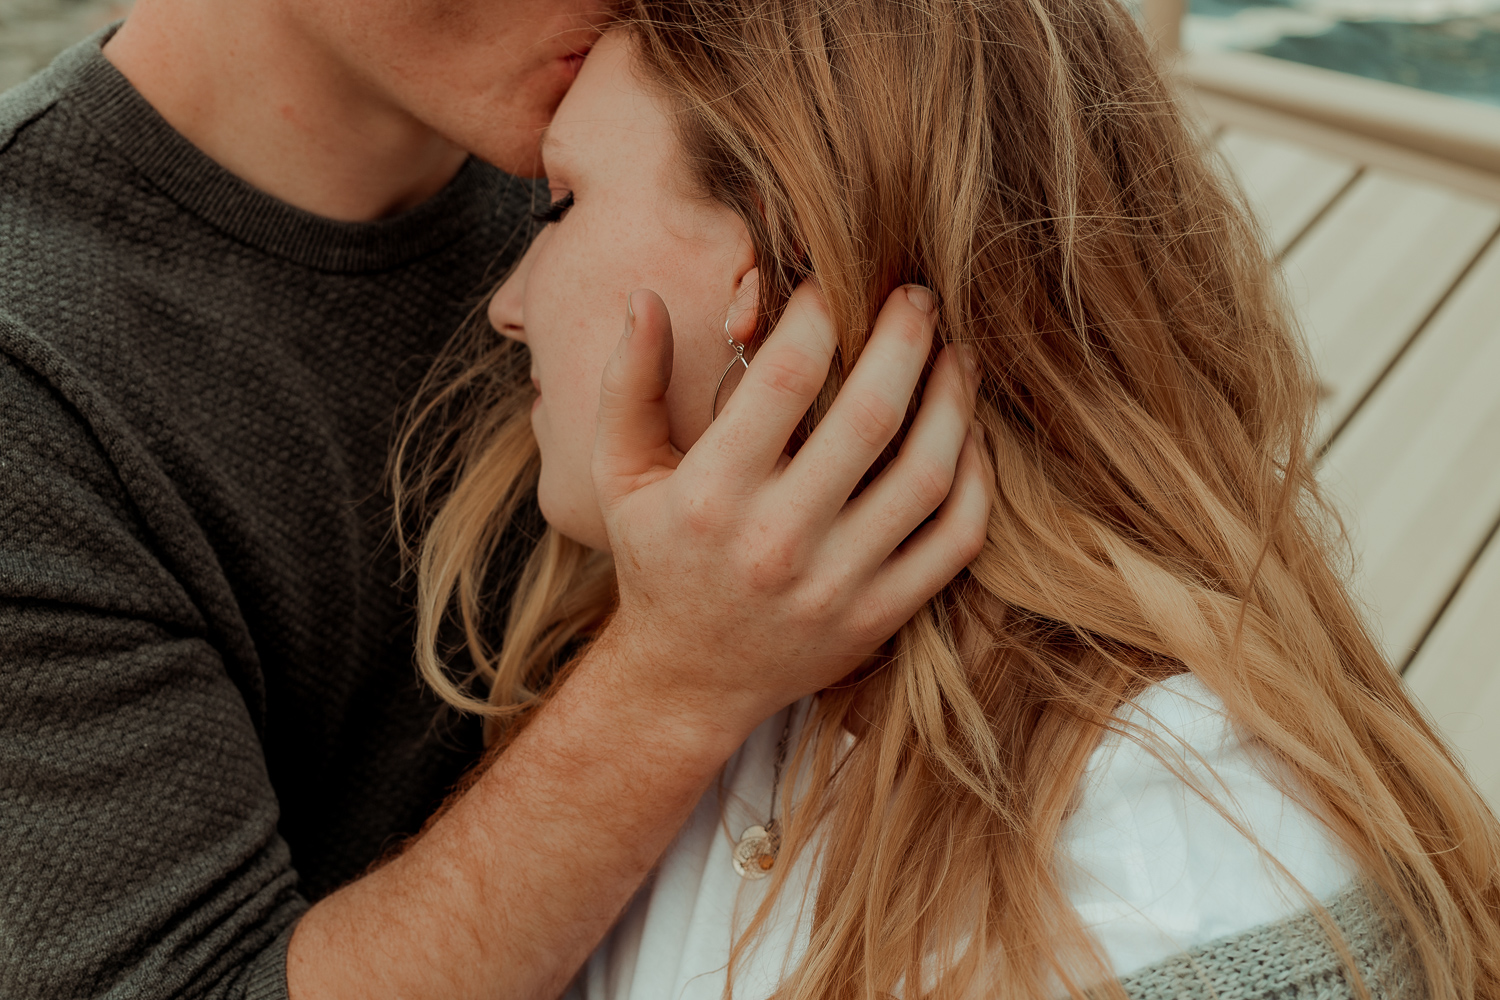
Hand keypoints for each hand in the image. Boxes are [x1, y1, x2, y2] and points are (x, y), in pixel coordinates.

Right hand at [590, 282, 990, 748]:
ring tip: (955, 355)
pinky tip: (967, 436)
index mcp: (713, 494)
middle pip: (870, 416)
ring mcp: (838, 584)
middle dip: (905, 339)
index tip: (828, 285)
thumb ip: (630, 385)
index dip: (818, 315)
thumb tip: (647, 298)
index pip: (785, 379)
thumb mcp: (620, 474)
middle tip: (918, 299)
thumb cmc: (656, 559)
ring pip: (926, 474)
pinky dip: (976, 480)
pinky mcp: (880, 615)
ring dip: (954, 401)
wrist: (688, 679)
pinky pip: (954, 539)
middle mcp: (778, 541)